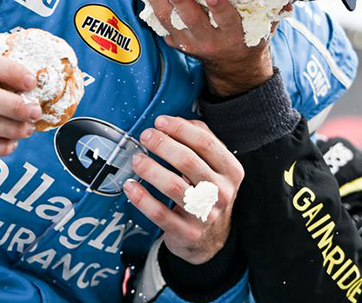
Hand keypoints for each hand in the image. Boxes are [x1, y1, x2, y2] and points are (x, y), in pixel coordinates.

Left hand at [125, 116, 243, 264]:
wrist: (211, 238)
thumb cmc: (208, 192)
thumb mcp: (215, 166)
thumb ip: (201, 140)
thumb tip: (174, 122)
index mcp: (231, 171)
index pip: (206, 143)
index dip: (180, 129)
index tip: (159, 122)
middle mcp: (222, 192)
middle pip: (188, 161)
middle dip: (162, 145)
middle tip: (145, 137)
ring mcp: (205, 214)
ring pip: (173, 187)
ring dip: (150, 169)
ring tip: (136, 159)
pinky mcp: (187, 232)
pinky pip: (160, 213)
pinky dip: (142, 198)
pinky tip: (130, 186)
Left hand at [135, 0, 272, 95]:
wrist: (234, 68)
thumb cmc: (250, 38)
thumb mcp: (265, 26)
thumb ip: (275, 9)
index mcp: (234, 36)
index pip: (227, 22)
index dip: (220, 9)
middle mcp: (209, 41)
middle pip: (191, 20)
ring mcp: (190, 43)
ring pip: (168, 19)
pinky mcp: (176, 42)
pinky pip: (160, 23)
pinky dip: (150, 3)